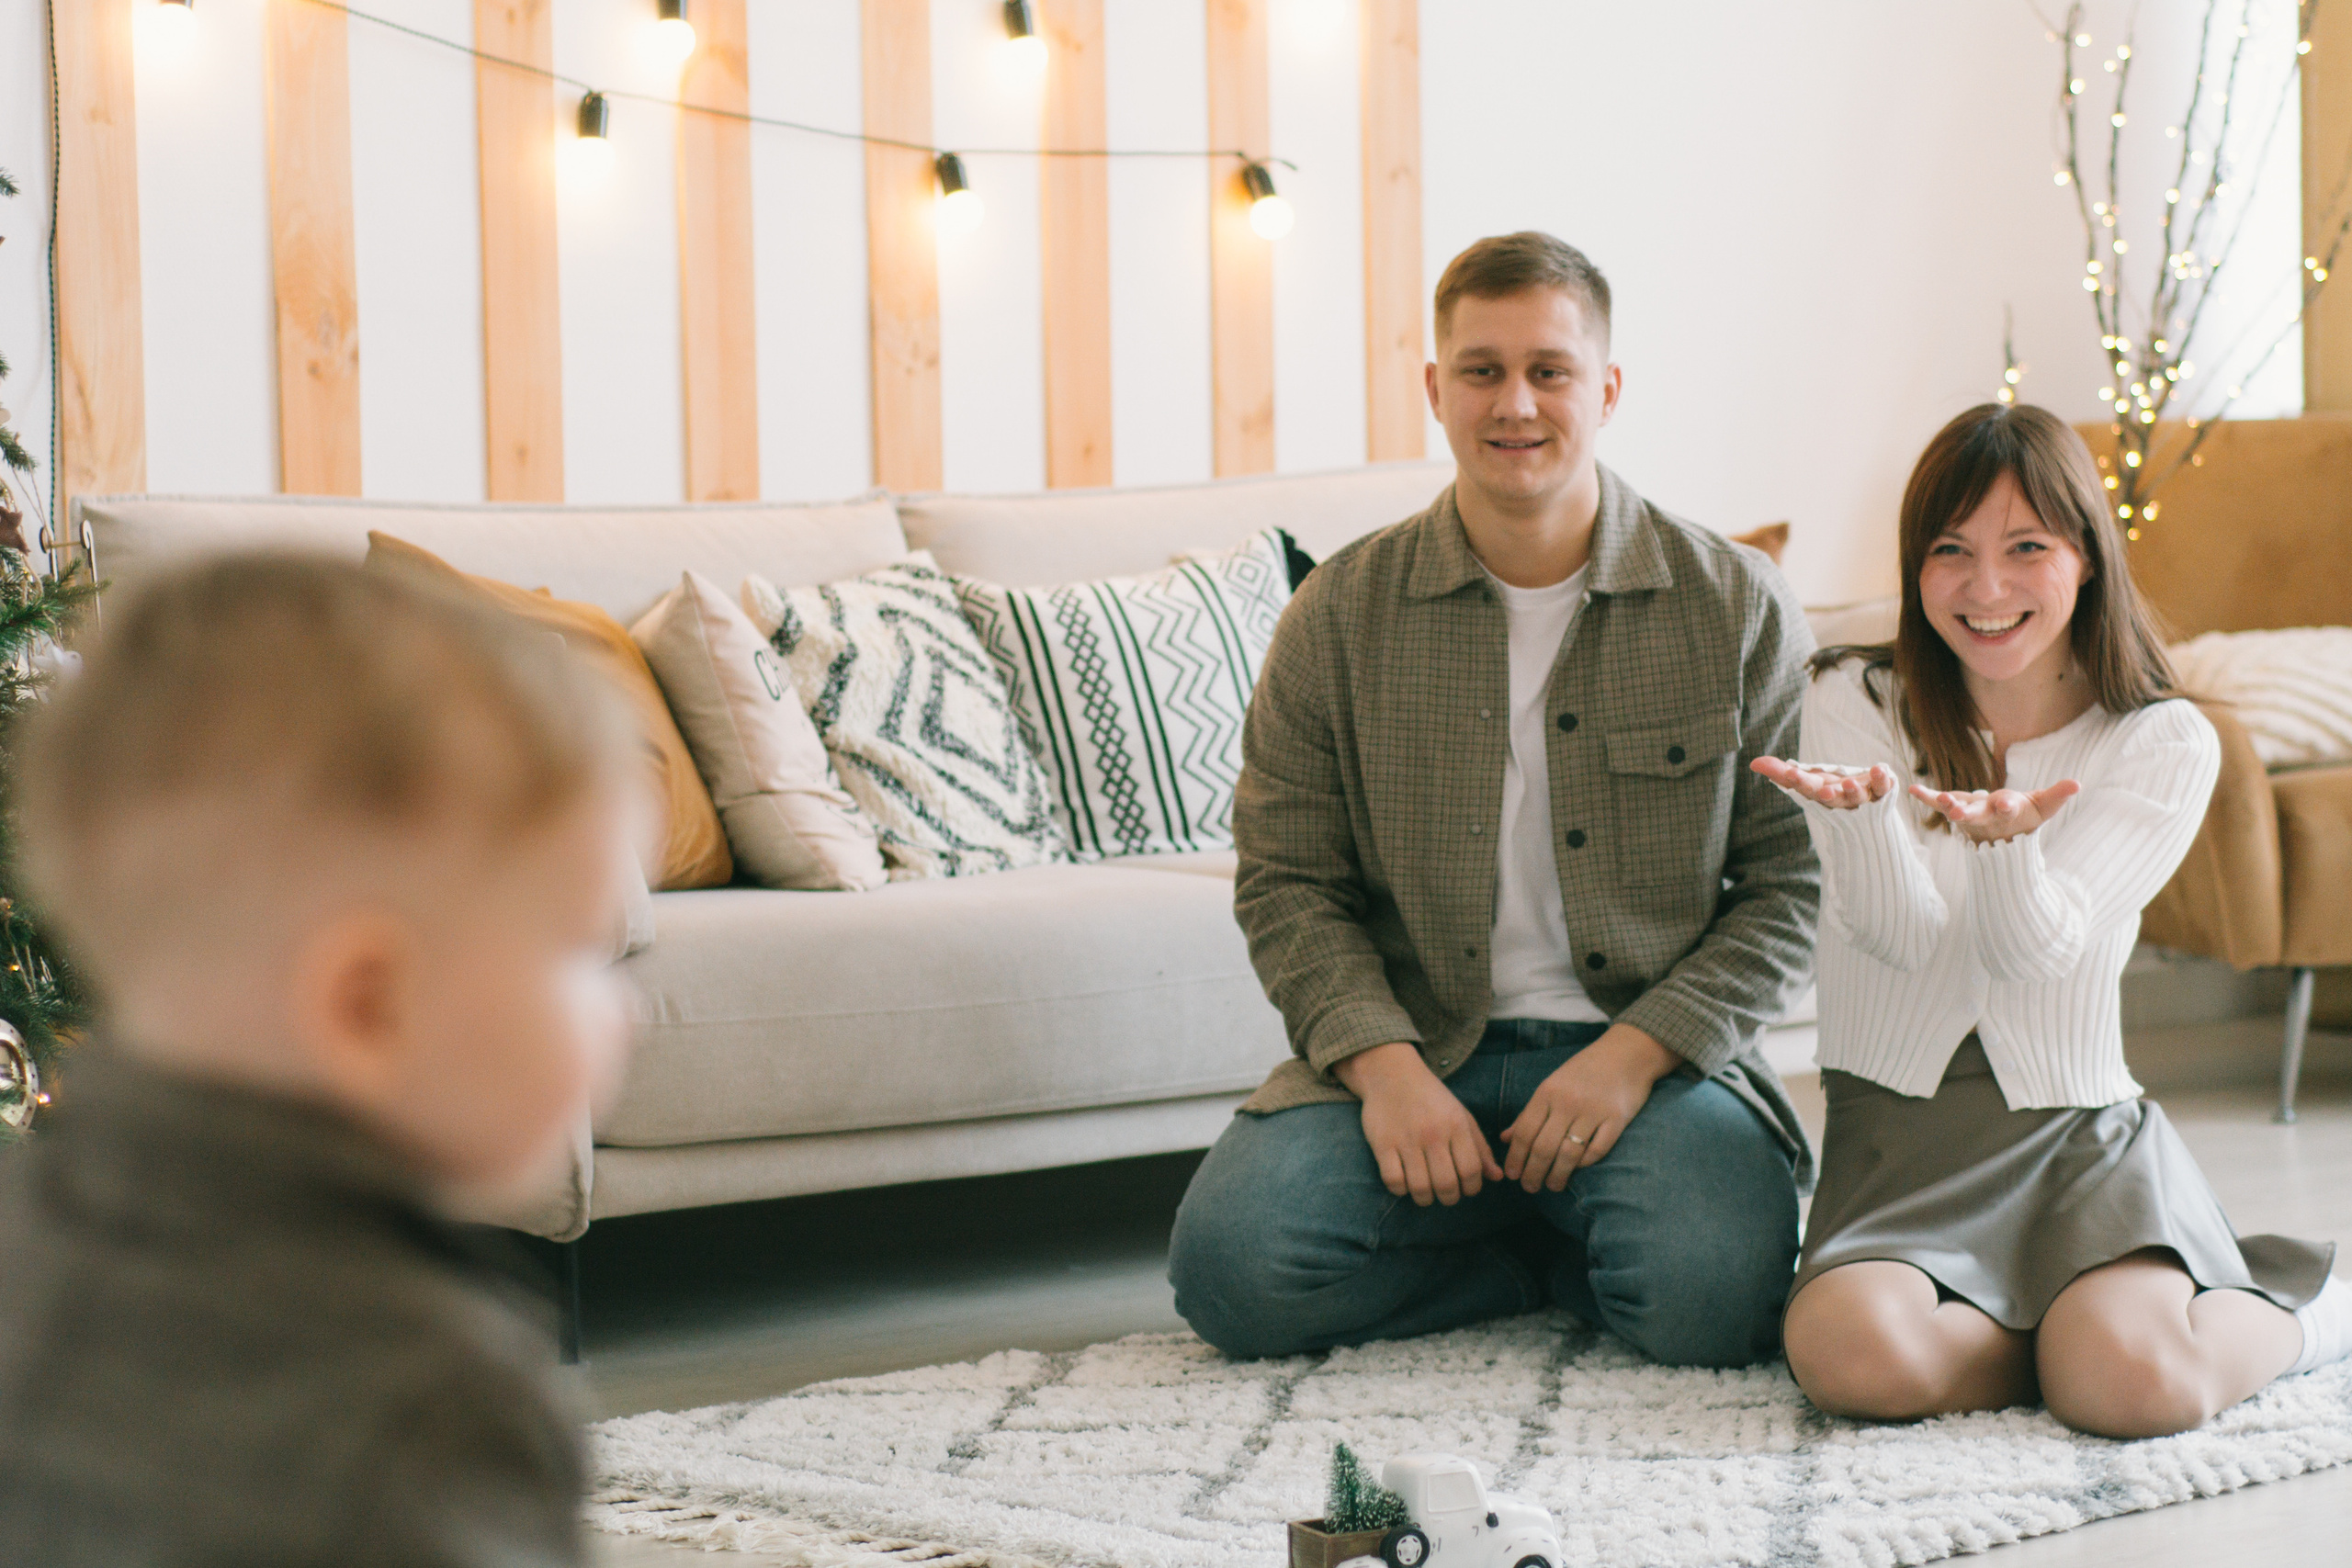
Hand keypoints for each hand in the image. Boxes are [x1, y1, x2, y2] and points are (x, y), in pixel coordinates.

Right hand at [1337, 1042, 1501, 1206]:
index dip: (1472, 1188)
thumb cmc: (1431, 1098)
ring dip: (1425, 1198)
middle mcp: (1433, 1133)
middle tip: (1446, 1194)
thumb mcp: (1461, 1115)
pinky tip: (1404, 1183)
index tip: (1466, 1188)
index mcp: (1456, 1125)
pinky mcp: (1382, 1144)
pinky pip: (1393, 1181)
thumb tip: (1497, 1177)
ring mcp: (1406, 1139)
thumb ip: (1480, 1147)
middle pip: (1447, 1184)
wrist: (1391, 1073)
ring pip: (1420, 1187)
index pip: (1472, 1171)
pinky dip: (1400, 1190)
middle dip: (1450, 1198)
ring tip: (1426, 1193)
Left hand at [1500, 1024, 1680, 1191]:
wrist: (1627, 1053)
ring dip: (1557, 1176)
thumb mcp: (1551, 1085)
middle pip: (1543, 1148)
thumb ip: (1529, 1113)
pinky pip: (1597, 1150)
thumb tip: (1505, 1138)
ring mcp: (1593, 1111)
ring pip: (1568, 1154)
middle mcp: (1567, 1102)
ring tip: (1552, 1186)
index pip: (1524, 1132)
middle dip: (1533, 1173)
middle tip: (1530, 1188)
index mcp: (1547, 1092)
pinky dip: (1585, 1164)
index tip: (1511, 1175)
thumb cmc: (1584, 1071)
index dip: (1515, 1158)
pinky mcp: (1617, 1120)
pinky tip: (1577, 1170)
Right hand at [1750, 756, 1895, 809]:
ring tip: (1851, 782)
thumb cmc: (1830, 790)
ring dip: (1854, 790)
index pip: (1806, 789)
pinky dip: (1882, 779)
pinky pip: (1883, 787)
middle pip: (1833, 798)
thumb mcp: (1807, 779)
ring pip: (1858, 796)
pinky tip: (1879, 768)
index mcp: (1819, 795)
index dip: (1799, 782)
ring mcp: (1862, 797)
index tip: (1792, 773)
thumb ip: (1781, 772)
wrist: (1866, 811)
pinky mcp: (1881, 792)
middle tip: (1825, 791)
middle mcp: (1840, 800)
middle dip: (1829, 794)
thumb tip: (1753, 763)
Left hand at [1907, 779, 2080, 842]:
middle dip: (1966, 813)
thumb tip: (2077, 784)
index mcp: (2010, 812)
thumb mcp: (2044, 806)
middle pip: (1977, 814)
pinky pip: (1939, 803)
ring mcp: (1970, 814)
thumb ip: (2057, 795)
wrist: (2005, 835)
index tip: (2005, 804)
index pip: (2010, 809)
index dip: (2008, 806)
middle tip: (1954, 812)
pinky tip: (1911, 788)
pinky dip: (1926, 796)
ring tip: (1936, 797)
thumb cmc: (2026, 816)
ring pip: (1958, 809)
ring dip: (1946, 804)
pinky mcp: (1956, 809)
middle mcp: (1988, 816)